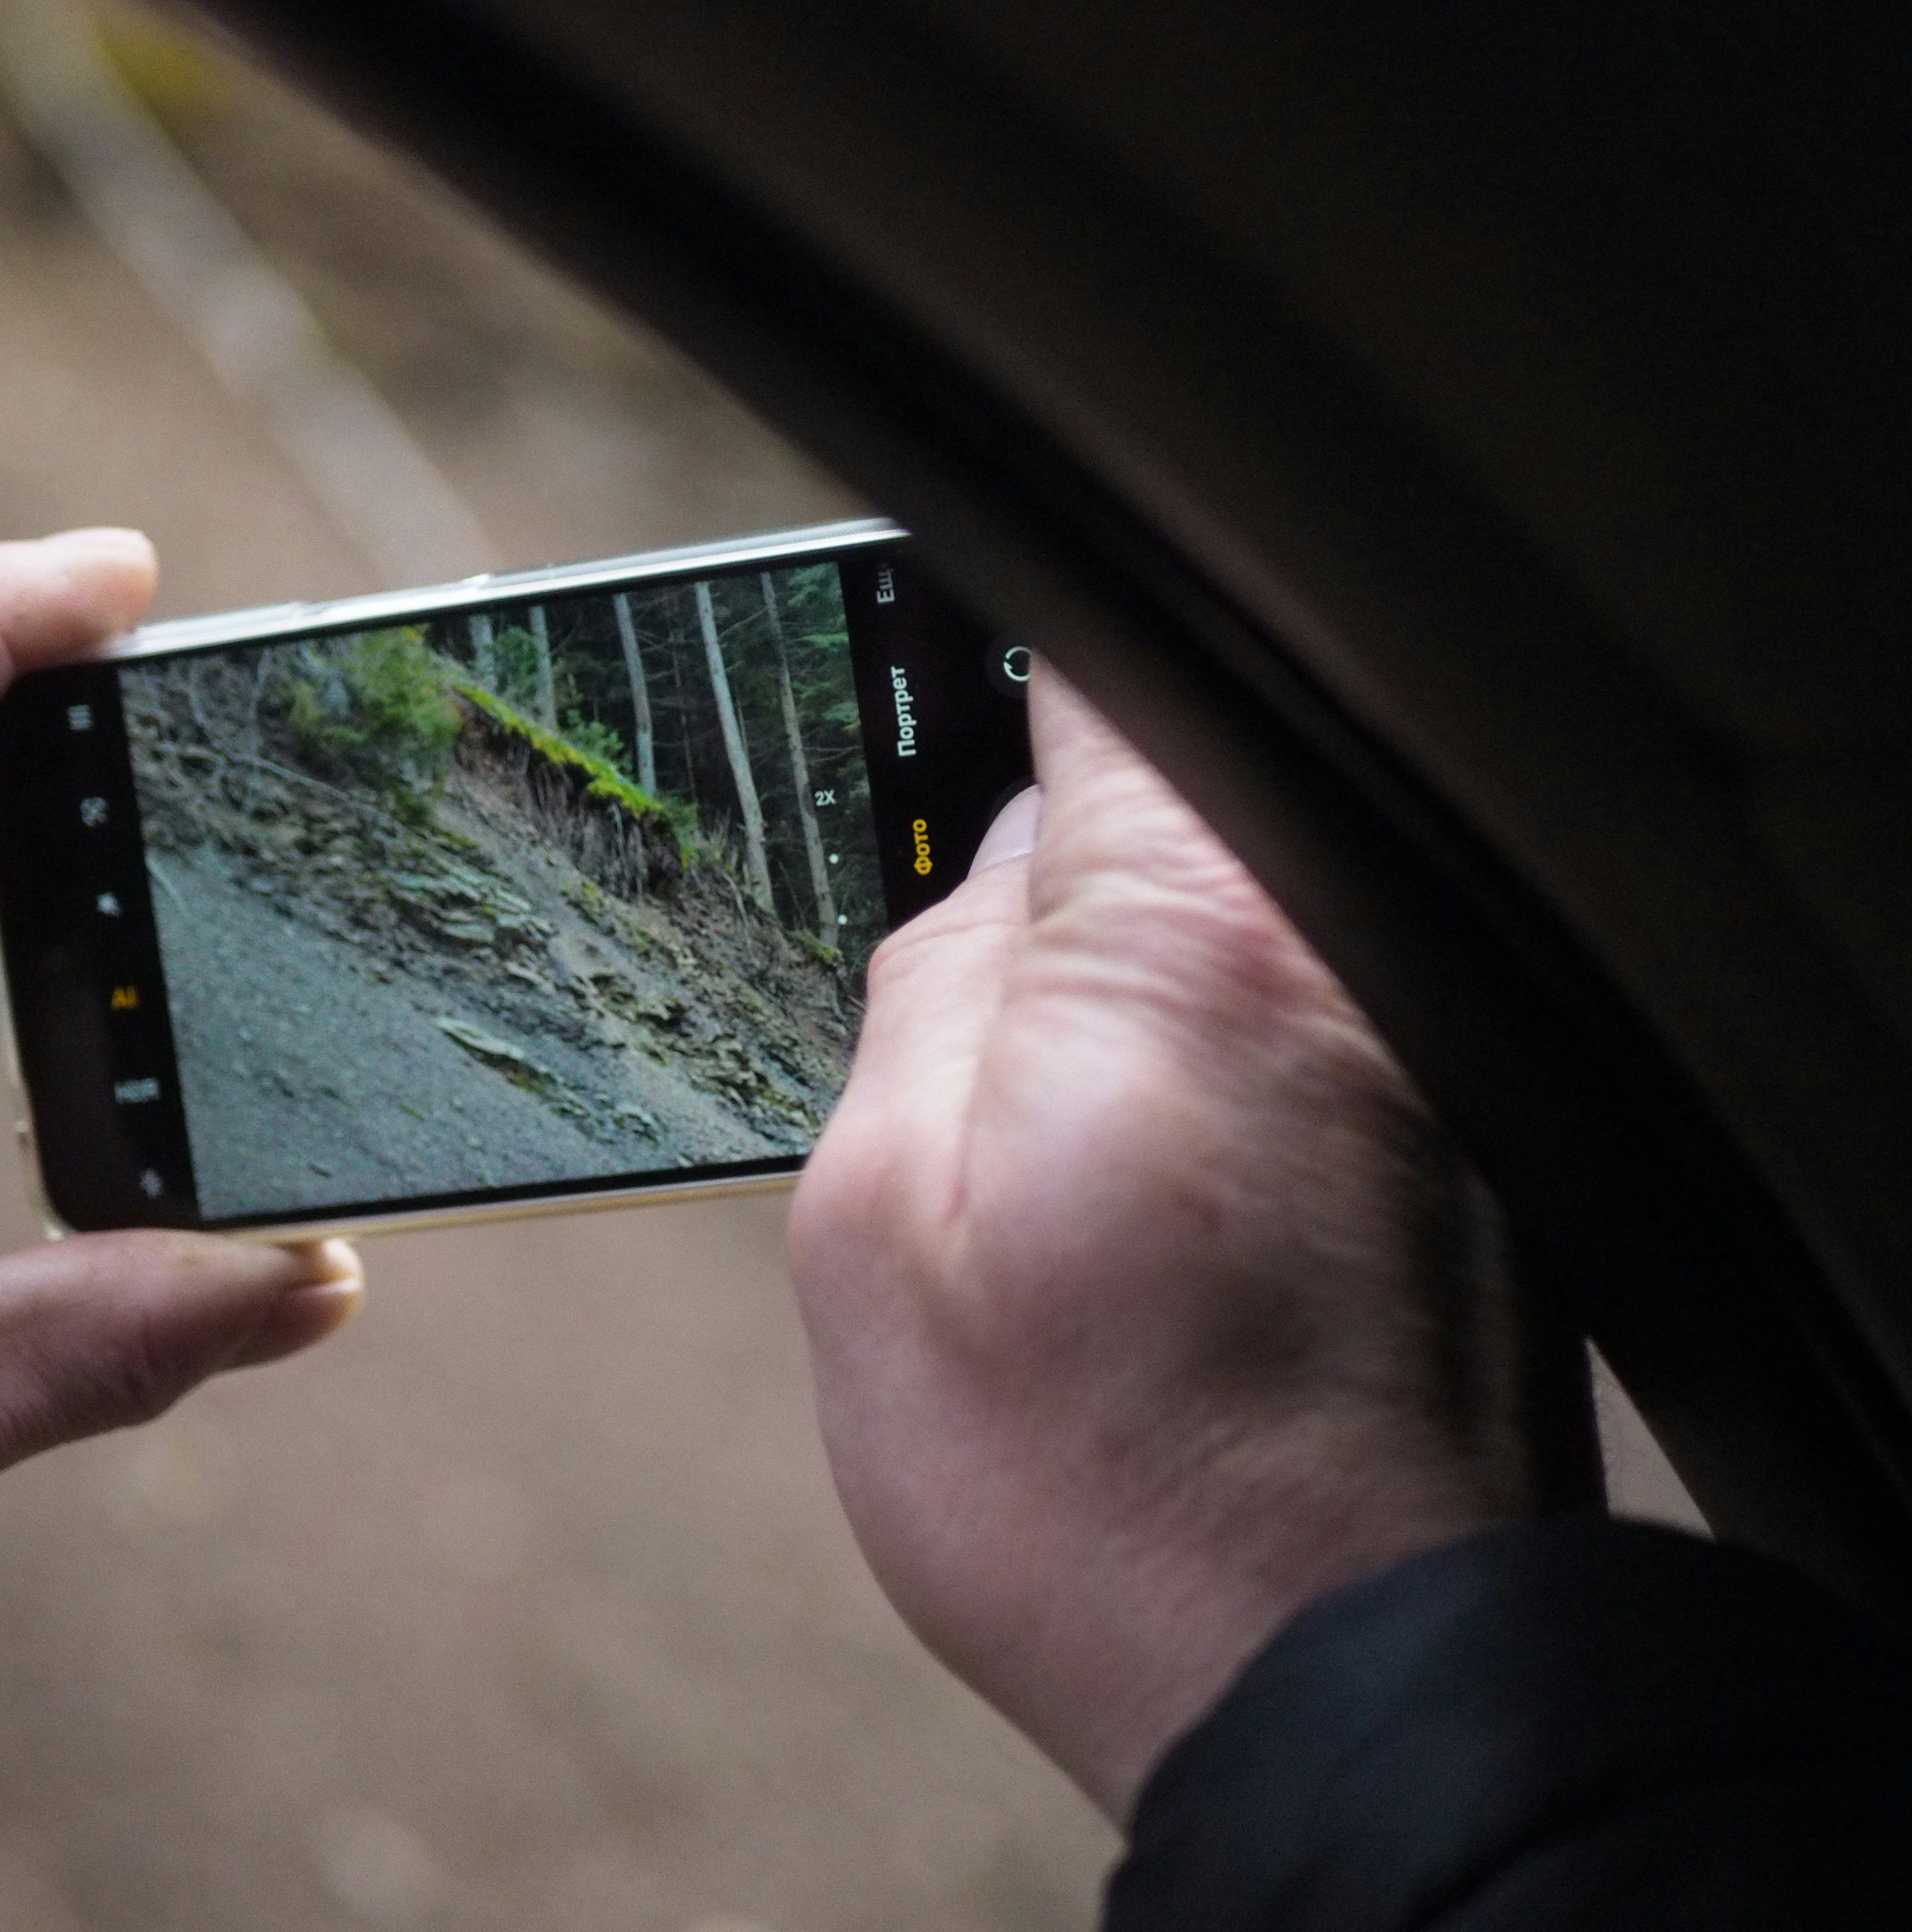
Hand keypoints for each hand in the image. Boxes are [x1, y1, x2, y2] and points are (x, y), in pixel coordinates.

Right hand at [789, 675, 1533, 1818]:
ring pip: (1244, 911)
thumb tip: (988, 878)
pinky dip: (1221, 1065)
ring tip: (1061, 1140)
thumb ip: (922, 989)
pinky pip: (1313, 1017)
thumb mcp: (873, 1227)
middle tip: (967, 1004)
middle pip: (1181, 786)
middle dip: (1059, 859)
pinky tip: (1156, 1202)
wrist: (1337, 1679)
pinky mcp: (1471, 1136)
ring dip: (1139, 979)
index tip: (928, 705)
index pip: (1105, 665)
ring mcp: (1434, 1044)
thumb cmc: (1101, 1487)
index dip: (997, 667)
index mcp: (1190, 932)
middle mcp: (1352, 953)